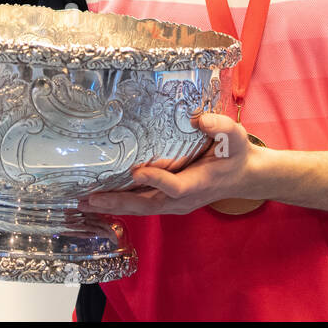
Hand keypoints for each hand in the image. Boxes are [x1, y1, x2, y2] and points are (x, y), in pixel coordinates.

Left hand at [77, 112, 267, 215]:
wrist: (243, 175)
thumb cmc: (236, 153)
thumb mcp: (235, 136)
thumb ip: (220, 126)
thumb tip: (199, 119)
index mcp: (199, 183)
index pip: (175, 187)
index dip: (156, 181)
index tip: (136, 171)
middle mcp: (184, 199)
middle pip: (147, 205)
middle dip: (118, 201)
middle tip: (90, 198)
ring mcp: (175, 203)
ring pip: (141, 208)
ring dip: (113, 205)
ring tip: (84, 202)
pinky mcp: (168, 201)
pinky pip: (142, 205)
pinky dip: (121, 203)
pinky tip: (100, 200)